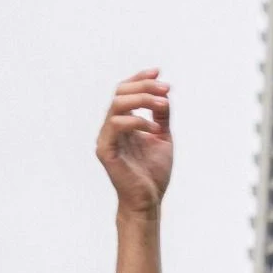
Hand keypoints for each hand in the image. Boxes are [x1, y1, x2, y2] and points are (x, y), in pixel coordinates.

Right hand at [95, 67, 173, 213]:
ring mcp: (107, 138)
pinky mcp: (106, 150)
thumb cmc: (153, 172)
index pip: (126, 92)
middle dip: (145, 87)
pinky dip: (137, 122)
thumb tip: (164, 95)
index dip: (140, 79)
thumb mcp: (163, 138)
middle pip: (121, 93)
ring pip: (117, 105)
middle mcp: (112, 127)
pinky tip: (154, 128)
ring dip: (142, 100)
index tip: (159, 72)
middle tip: (166, 89)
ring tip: (163, 105)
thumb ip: (161, 116)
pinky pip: (116, 126)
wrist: (148, 200)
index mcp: (124, 123)